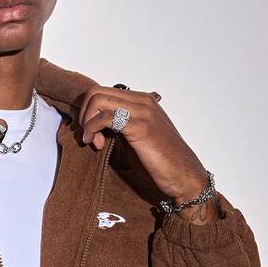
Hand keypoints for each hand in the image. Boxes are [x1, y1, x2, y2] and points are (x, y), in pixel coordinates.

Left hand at [78, 85, 219, 221]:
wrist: (183, 175)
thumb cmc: (160, 160)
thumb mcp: (136, 136)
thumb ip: (120, 124)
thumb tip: (97, 123)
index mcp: (143, 101)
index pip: (103, 91)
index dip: (90, 112)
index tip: (93, 133)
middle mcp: (143, 101)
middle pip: (96, 92)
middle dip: (84, 115)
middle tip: (89, 137)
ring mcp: (142, 112)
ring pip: (98, 100)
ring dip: (87, 122)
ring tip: (94, 142)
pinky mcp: (140, 127)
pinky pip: (105, 118)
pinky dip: (93, 130)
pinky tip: (98, 145)